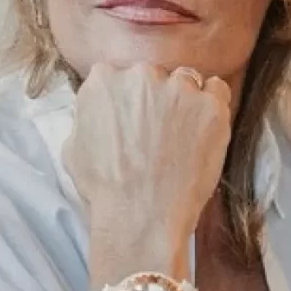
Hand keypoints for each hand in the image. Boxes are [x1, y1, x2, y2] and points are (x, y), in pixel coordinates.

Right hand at [63, 63, 231, 276]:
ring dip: (184, 100)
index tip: (131, 118)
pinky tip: (204, 129)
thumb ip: (88, 117)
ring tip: (182, 135)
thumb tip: (98, 114)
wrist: (141, 216)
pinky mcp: (210, 106)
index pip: (117, 75)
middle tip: (157, 131)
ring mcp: (179, 88)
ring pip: (185, 81)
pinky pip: (217, 90)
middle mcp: (141, 74)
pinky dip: (212, 105)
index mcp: (103, 80)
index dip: (126, 98)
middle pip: (152, 75)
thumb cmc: (104, 189)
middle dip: (154, 98)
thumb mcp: (73, 148)